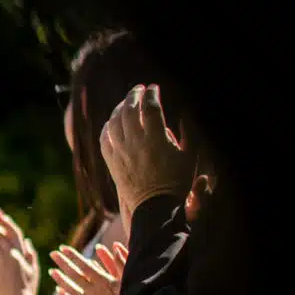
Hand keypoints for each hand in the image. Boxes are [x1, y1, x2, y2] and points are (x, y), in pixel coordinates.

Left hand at [51, 240, 124, 294]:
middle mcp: (94, 292)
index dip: (72, 256)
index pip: (83, 265)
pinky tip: (59, 290)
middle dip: (62, 263)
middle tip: (52, 253)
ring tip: (52, 271)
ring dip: (60, 279)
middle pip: (73, 275)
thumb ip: (122, 261)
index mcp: (104, 282)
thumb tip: (113, 245)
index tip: (63, 248)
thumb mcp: (132, 278)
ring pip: (70, 289)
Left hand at [101, 83, 184, 209]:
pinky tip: (113, 121)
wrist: (156, 207)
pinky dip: (108, 125)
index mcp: (156, 140)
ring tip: (126, 102)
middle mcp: (135, 143)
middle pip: (129, 110)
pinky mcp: (111, 162)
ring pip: (114, 122)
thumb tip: (181, 114)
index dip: (152, 94)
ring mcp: (121, 152)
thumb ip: (187, 132)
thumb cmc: (177, 181)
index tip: (155, 88)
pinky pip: (104, 138)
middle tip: (139, 89)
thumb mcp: (190, 155)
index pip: (151, 108)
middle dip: (134, 95)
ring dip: (119, 108)